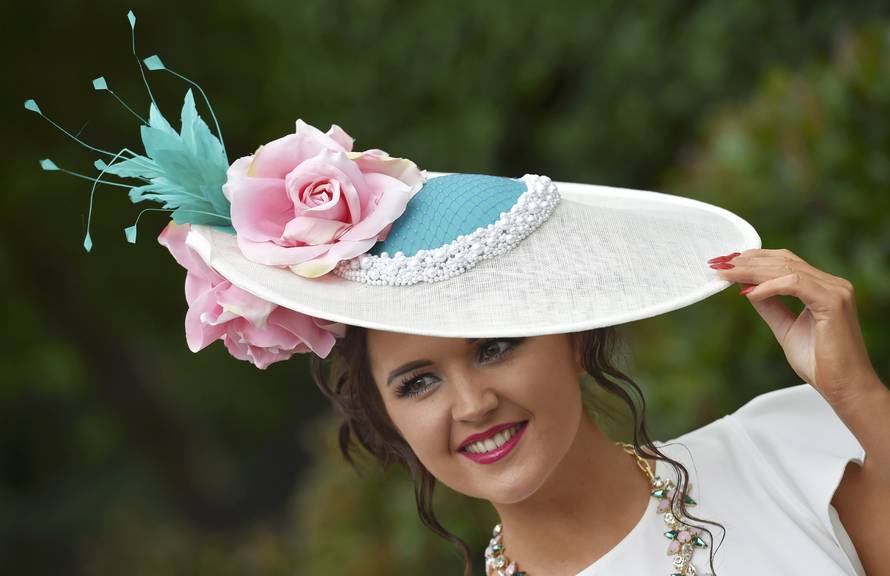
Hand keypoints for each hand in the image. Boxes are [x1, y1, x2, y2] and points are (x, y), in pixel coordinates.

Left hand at [709, 248, 880, 409]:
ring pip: (786, 269)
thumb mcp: (785, 328)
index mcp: (823, 287)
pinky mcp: (833, 302)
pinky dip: (768, 286)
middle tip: (718, 264)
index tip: (725, 264)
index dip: (753, 259)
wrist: (843, 387)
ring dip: (751, 270)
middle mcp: (832, 284)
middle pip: (783, 261)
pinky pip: (794, 284)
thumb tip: (746, 287)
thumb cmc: (820, 363)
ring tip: (726, 275)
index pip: (785, 262)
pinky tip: (748, 293)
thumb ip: (769, 305)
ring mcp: (836, 291)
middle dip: (747, 261)